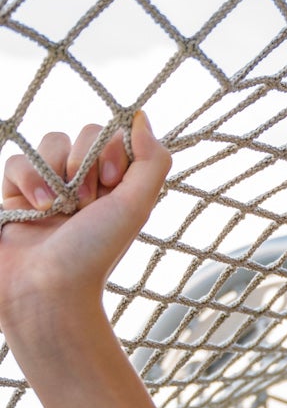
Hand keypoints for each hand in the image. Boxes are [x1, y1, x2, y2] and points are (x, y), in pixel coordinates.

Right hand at [0, 114, 171, 344]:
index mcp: (118, 188)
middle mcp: (86, 185)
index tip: (111, 184)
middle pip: (83, 134)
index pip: (115, 136)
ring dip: (54, 170)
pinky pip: (17, 160)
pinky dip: (26, 178)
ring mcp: (50, 188)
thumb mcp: (136, 206)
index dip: (111, 151)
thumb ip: (150, 161)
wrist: (46, 292)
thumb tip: (141, 115)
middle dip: (84, 162)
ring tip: (56, 208)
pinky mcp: (15, 195)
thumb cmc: (94, 255)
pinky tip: (35, 208)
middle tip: (85, 203)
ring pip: (50, 141)